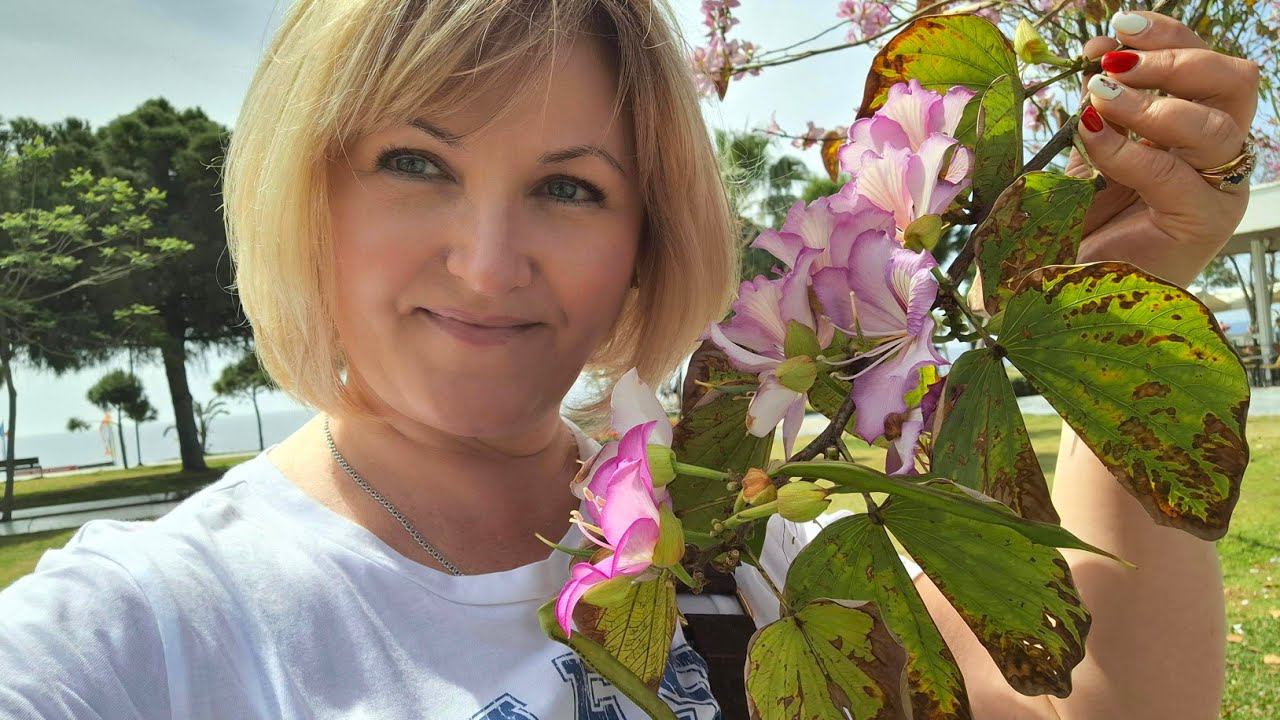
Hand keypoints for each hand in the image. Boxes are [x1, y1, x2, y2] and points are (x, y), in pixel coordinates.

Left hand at [1065, 10, 1260, 288]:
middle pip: (1233, 82)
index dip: (1163, 36)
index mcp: (1192, 132)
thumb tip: (1095, 63)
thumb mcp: (1083, 157)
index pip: (1203, 65)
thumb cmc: (1070, 228)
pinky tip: (1091, 137)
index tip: (1106, 34)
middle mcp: (1214, 158)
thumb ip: (1098, 115)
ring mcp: (1216, 192)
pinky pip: (1174, 175)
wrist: (1056, 298)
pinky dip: (1129, 150)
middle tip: (1113, 59)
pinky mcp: (1203, 227)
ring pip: (1220, 124)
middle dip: (1175, 56)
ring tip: (1100, 95)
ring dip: (1157, 100)